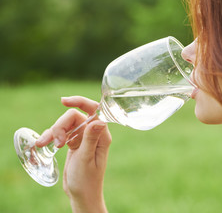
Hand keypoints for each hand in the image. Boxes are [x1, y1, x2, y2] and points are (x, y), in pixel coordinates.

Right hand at [35, 96, 111, 212]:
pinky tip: (43, 143)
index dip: (80, 102)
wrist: (82, 195)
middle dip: (61, 125)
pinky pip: (62, 133)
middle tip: (55, 141)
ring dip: (53, 131)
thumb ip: (90, 139)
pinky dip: (51, 136)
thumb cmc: (87, 180)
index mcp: (101, 135)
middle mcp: (93, 133)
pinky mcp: (74, 143)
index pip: (94, 110)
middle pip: (75, 117)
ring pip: (66, 124)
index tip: (63, 101)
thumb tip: (99, 120)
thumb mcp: (86, 159)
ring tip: (44, 144)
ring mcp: (83, 138)